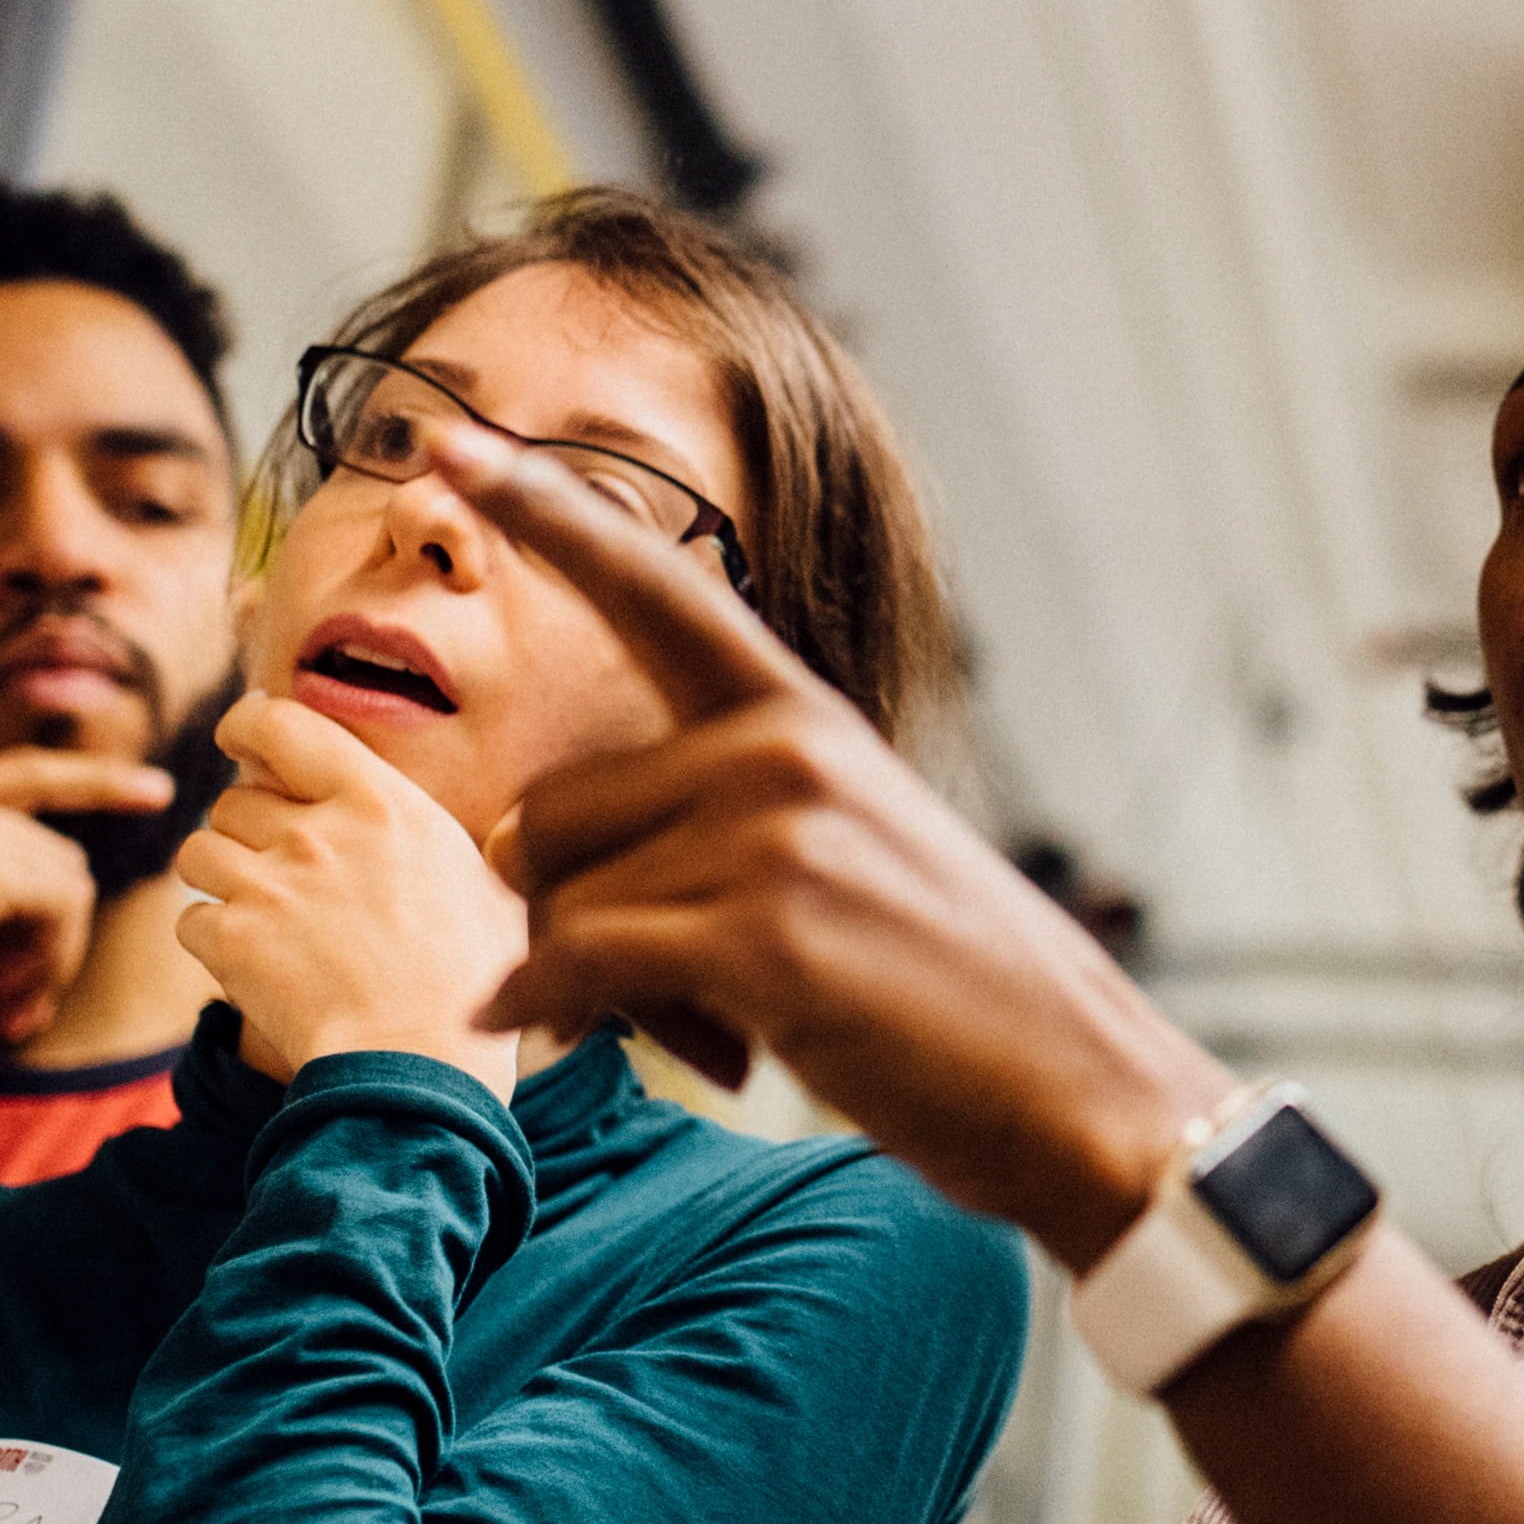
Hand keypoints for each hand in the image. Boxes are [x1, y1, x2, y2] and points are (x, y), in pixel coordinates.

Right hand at [0, 748, 174, 1073]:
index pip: (27, 772)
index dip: (97, 781)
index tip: (157, 791)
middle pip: (57, 858)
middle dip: (53, 936)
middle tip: (20, 1001)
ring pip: (67, 887)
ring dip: (51, 960)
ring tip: (11, 1008)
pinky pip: (63, 909)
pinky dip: (51, 965)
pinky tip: (8, 1006)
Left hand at [170, 693, 526, 1083]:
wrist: (420, 1069)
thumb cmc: (472, 988)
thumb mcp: (494, 893)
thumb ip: (470, 849)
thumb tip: (500, 835)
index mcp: (382, 805)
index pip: (284, 724)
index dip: (249, 725)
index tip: (242, 737)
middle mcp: (316, 832)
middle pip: (234, 798)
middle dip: (245, 830)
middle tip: (278, 871)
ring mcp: (267, 885)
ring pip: (197, 853)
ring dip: (218, 879)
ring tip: (258, 916)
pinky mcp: (230, 941)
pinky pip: (189, 921)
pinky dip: (212, 942)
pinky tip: (251, 968)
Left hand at [432, 424, 1236, 1267]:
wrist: (1080, 1086)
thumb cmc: (956, 999)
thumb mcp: (851, 855)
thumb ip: (719, 817)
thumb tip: (520, 847)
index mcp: (802, 716)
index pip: (652, 587)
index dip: (540, 508)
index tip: (443, 437)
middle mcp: (780, 749)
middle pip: (548, 815)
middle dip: (567, 919)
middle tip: (672, 997)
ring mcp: (772, 835)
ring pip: (558, 899)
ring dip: (593, 991)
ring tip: (715, 1030)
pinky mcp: (759, 932)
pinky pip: (579, 963)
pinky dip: (551, 1010)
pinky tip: (560, 1035)